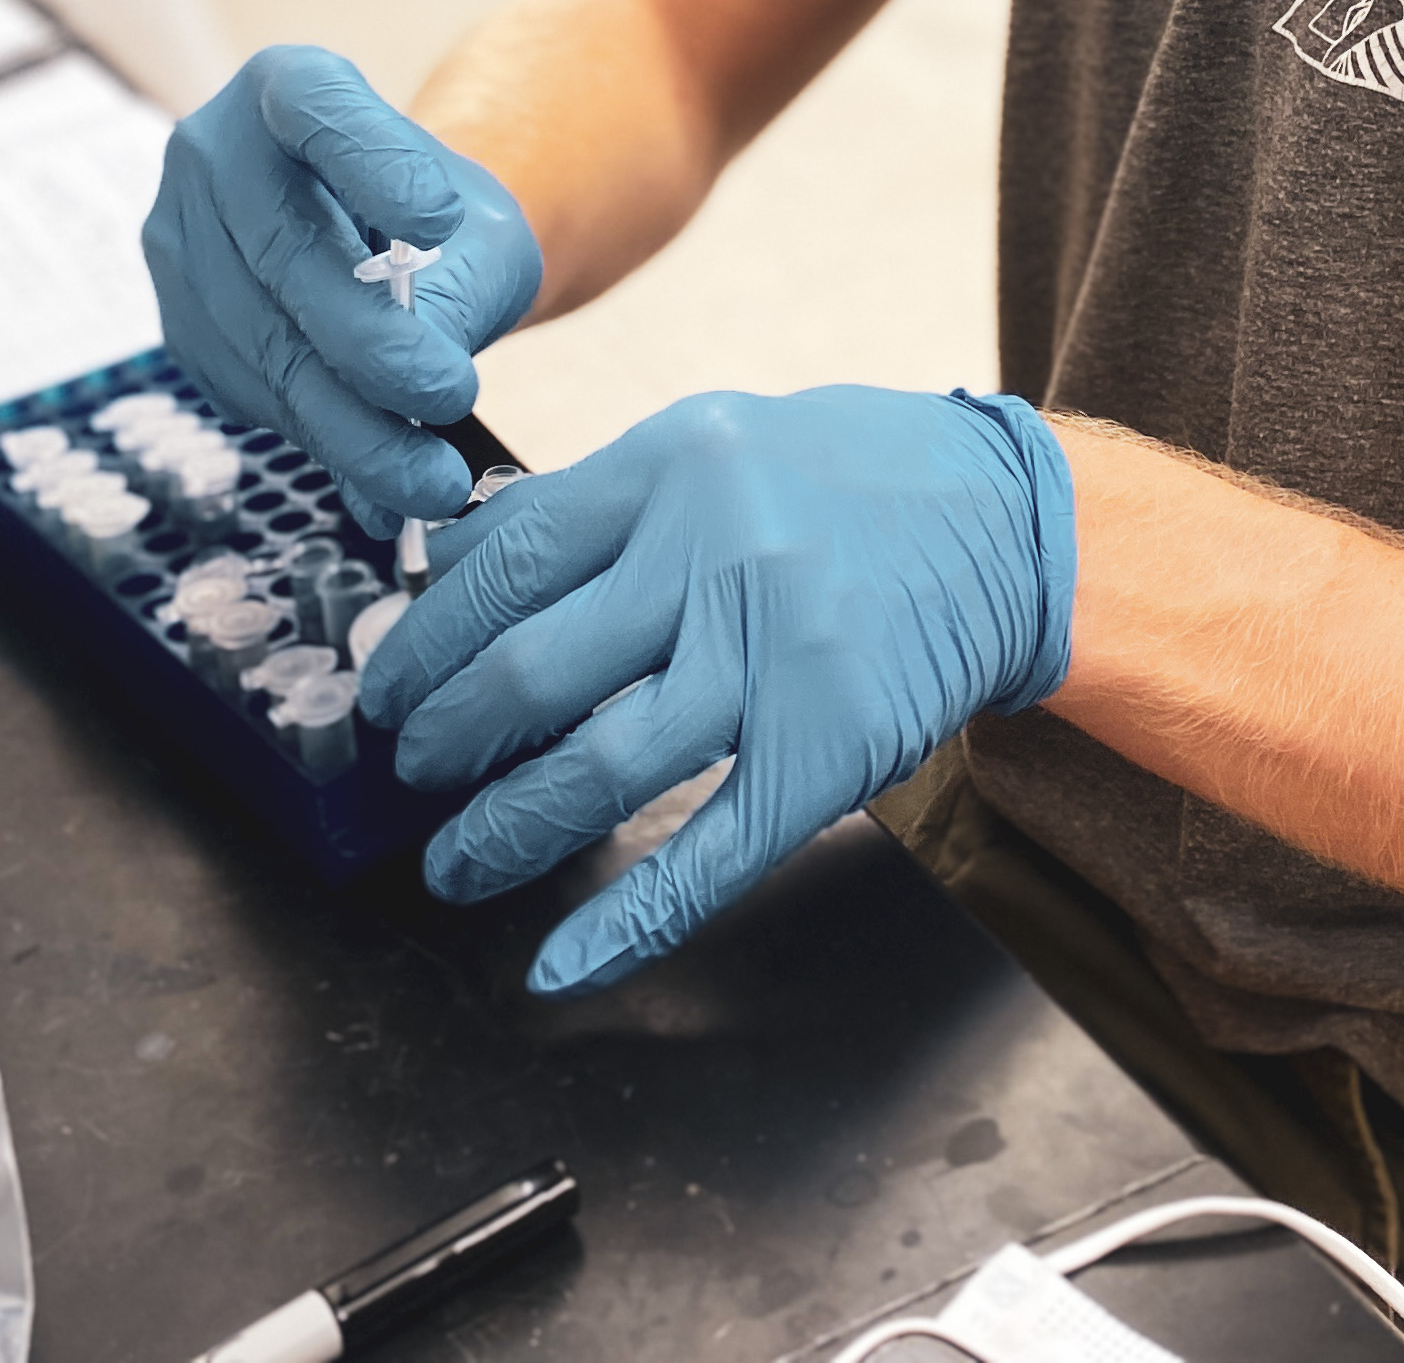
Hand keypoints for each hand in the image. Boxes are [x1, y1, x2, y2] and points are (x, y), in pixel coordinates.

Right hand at [138, 47, 542, 532]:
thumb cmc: (443, 222)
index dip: (369, 160)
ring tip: (434, 478)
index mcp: (289, 84)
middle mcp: (213, 151)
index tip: (438, 220)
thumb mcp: (482, 233)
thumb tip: (426, 383)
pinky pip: (245, 391)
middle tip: (449, 394)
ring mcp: (179, 239)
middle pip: (283, 250)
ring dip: (352, 423)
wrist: (386, 247)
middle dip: (370, 343)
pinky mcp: (179, 324)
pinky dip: (322, 441)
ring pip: (262, 342)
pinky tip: (384, 481)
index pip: (314, 106)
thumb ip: (464, 286)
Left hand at [363, 386, 1076, 994]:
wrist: (1013, 526)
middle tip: (410, 770)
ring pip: (602, 770)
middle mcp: (719, 555)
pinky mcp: (828, 752)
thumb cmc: (847, 481)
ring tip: (456, 859)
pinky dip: (626, 924)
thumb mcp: (714, 441)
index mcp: (676, 464)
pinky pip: (709, 856)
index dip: (428, 638)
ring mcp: (777, 659)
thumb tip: (447, 566)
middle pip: (535, 671)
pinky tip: (560, 962)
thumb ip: (590, 501)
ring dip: (506, 832)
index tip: (389, 685)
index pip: (508, 561)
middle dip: (447, 738)